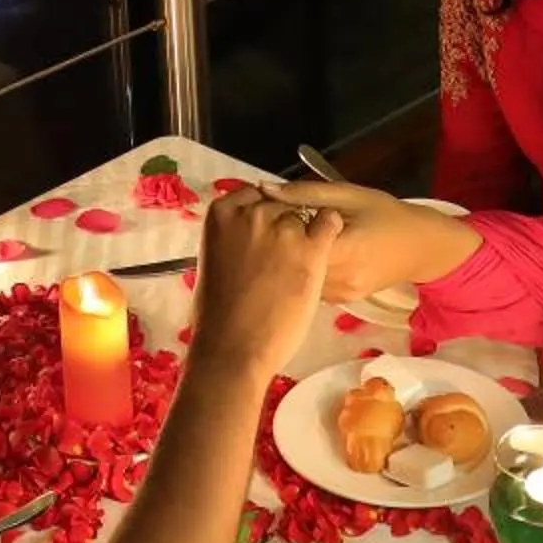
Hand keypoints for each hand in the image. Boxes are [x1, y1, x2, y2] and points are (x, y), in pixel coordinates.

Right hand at [186, 186, 340, 383]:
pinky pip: (329, 221)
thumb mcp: (212, 264)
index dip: (262, 212)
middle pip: (278, 203)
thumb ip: (229, 239)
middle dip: (283, 223)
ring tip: (301, 259)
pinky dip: (330, 228)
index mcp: (220, 214)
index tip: (265, 230)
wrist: (233, 347)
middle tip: (283, 252)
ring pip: (304, 213)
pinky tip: (325, 244)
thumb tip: (239, 233)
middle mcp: (253, 212)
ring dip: (305, 231)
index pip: (252, 195)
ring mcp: (283, 229)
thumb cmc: (216, 317)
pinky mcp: (311, 248)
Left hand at [258, 181, 477, 303]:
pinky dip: (306, 272)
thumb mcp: (349, 194)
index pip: (295, 243)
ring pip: (301, 280)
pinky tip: (307, 257)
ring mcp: (343, 295)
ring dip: (292, 262)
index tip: (271, 213)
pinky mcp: (345, 302)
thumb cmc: (386, 214)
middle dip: (282, 246)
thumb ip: (306, 193)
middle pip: (295, 265)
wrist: (422, 246)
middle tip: (278, 227)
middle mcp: (343, 279)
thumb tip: (264, 188)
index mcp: (346, 249)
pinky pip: (314, 287)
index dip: (278, 228)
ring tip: (292, 242)